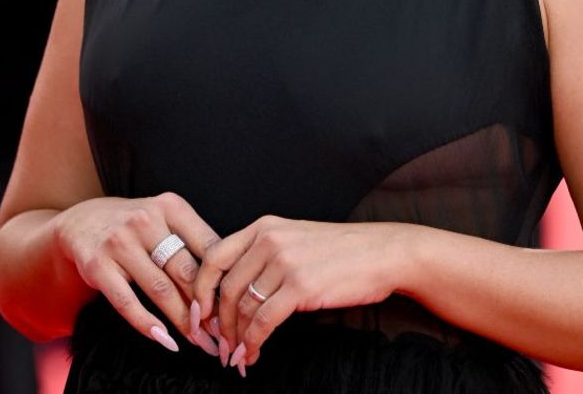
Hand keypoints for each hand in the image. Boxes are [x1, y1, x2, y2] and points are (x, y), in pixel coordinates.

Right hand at [54, 192, 221, 355]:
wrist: (83, 221)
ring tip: (198, 340)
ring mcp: (120, 243)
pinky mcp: (98, 266)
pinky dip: (147, 324)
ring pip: (160, 289)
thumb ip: (192, 240)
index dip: (222, 279)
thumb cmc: (136, 225)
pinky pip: (126, 302)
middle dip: (205, 305)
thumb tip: (225, 281)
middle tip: (219, 331)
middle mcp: (146, 220)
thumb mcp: (165, 218)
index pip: (207, 244)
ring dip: (182, 320)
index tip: (232, 304)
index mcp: (171, 206)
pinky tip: (164, 338)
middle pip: (185, 270)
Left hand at [194, 217, 403, 370]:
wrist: (383, 252)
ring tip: (237, 354)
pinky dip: (253, 342)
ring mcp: (285, 262)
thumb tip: (235, 292)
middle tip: (220, 344)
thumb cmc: (342, 250)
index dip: (201, 291)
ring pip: (243, 307)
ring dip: (236, 337)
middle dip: (219, 322)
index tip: (199, 315)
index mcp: (264, 227)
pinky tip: (253, 353)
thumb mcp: (295, 239)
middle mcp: (269, 240)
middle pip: (226, 288)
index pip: (215, 258)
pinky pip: (264, 320)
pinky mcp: (301, 286)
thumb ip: (264, 255)